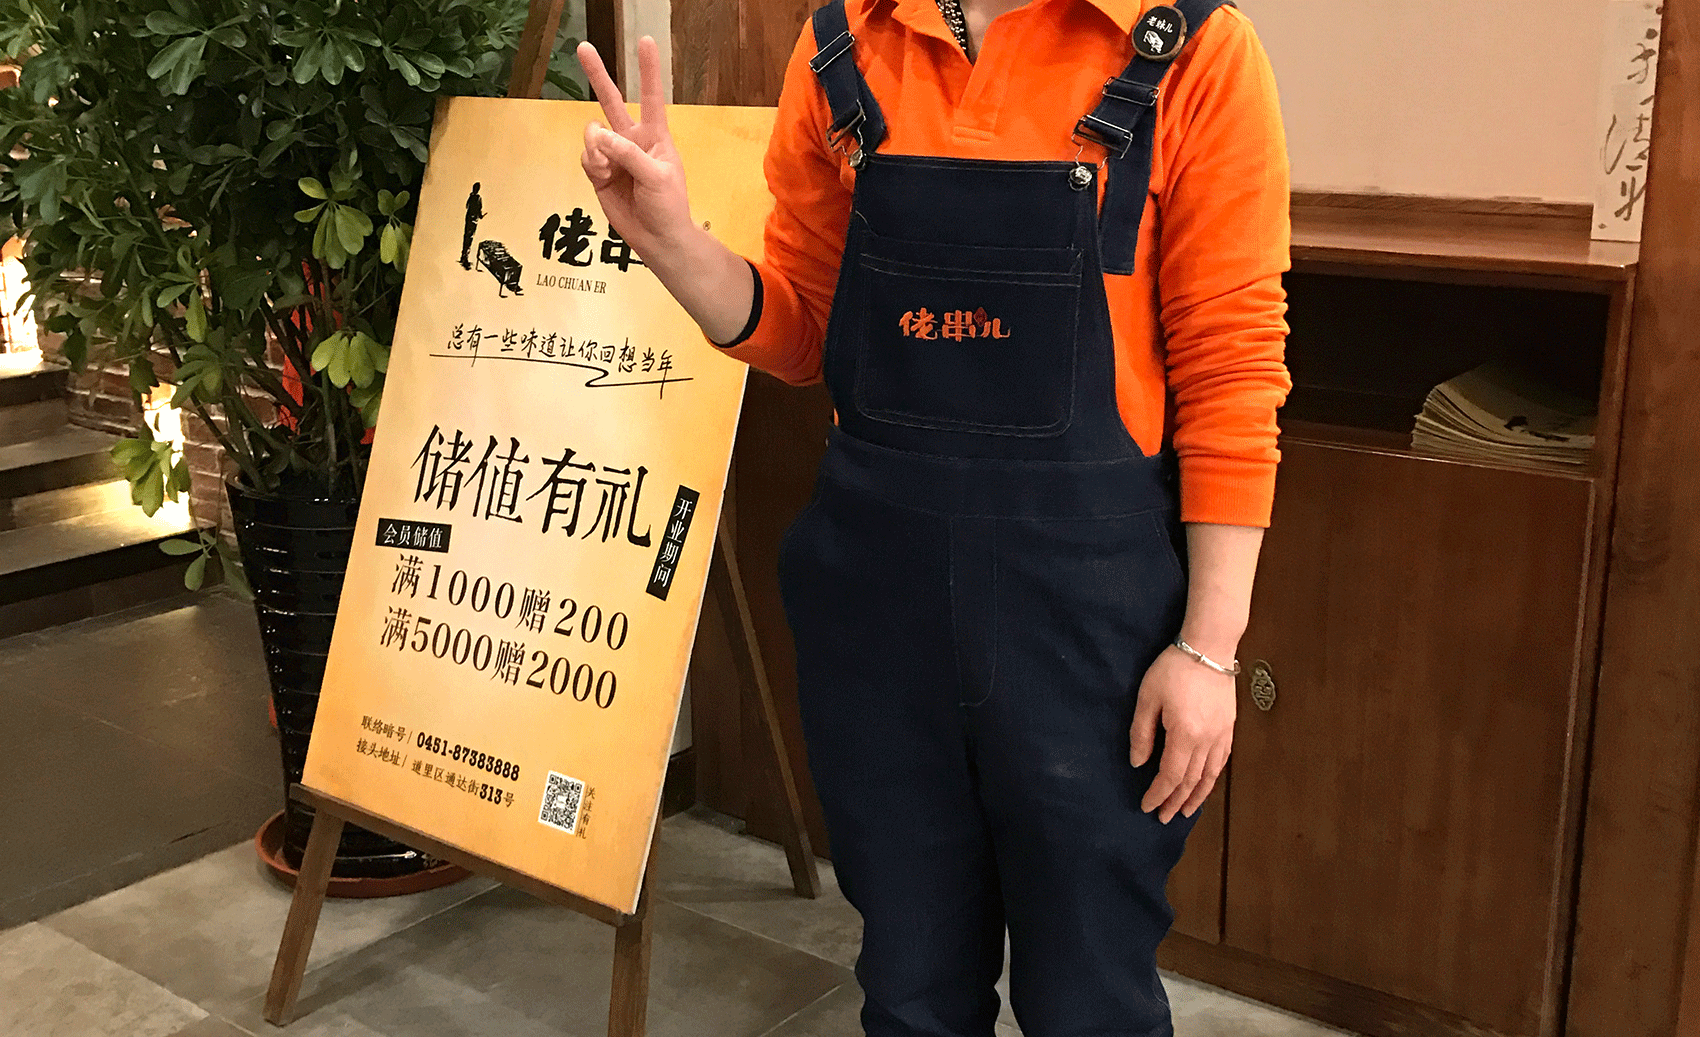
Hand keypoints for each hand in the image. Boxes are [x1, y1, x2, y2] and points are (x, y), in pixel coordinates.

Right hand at [576, 37, 693, 261]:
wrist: (657, 238)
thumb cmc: (668, 206)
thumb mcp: (658, 177)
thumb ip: (629, 153)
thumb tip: (599, 135)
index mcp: (655, 136)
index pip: (651, 96)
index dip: (648, 70)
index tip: (645, 41)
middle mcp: (632, 140)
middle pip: (611, 101)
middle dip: (597, 74)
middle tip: (582, 46)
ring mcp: (614, 155)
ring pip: (592, 134)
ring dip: (596, 148)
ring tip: (608, 168)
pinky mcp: (598, 172)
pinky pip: (586, 156)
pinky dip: (591, 164)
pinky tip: (601, 177)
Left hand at [1131, 645, 1236, 822]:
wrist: (1210, 648)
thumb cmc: (1173, 669)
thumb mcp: (1148, 698)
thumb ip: (1142, 733)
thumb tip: (1138, 763)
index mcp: (1184, 734)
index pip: (1170, 775)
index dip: (1158, 794)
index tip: (1147, 807)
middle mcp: (1207, 740)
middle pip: (1191, 780)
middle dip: (1175, 801)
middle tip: (1163, 818)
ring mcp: (1222, 735)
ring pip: (1209, 775)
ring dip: (1196, 796)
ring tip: (1185, 811)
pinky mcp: (1229, 728)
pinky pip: (1221, 761)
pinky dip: (1212, 778)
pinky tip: (1204, 785)